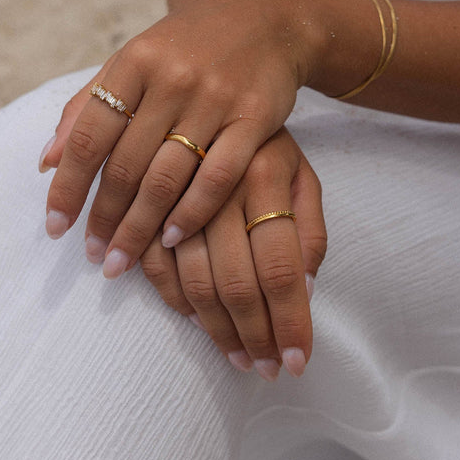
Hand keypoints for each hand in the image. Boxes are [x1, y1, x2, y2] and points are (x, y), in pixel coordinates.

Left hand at [40, 0, 318, 276]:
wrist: (266, 21)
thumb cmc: (187, 47)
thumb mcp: (133, 60)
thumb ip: (87, 105)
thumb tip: (46, 163)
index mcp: (134, 62)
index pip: (88, 136)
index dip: (68, 187)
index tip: (56, 228)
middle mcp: (171, 79)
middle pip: (125, 165)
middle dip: (104, 219)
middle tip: (93, 257)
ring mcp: (215, 99)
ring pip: (166, 178)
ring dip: (139, 228)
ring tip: (121, 260)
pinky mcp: (255, 118)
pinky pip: (217, 178)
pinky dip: (191, 213)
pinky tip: (171, 239)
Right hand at [139, 128, 325, 379]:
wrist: (214, 88)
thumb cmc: (268, 146)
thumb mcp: (303, 173)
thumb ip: (311, 227)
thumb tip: (306, 290)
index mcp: (268, 175)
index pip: (283, 267)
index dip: (290, 321)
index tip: (296, 363)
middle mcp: (223, 186)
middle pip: (239, 282)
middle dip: (254, 335)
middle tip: (264, 371)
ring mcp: (180, 194)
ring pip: (196, 279)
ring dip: (215, 328)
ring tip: (237, 359)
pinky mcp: (147, 198)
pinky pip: (156, 262)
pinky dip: (173, 298)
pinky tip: (194, 321)